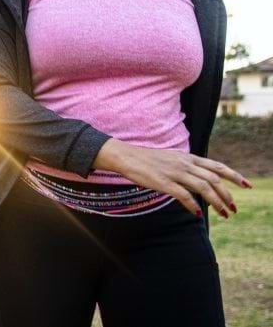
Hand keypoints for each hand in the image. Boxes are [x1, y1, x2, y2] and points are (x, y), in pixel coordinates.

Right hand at [94, 138, 252, 216]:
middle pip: (214, 179)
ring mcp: (174, 172)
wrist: (125, 156)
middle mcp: (184, 163)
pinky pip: (184, 196)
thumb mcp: (171, 159)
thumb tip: (199, 178)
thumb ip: (186, 167)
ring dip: (217, 202)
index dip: (234, 176)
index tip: (247, 185)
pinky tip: (198, 213)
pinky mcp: (163, 182)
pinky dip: (194, 205)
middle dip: (228, 195)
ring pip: (204, 187)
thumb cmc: (146, 160)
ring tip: (224, 214)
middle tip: (234, 209)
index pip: (217, 166)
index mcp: (187, 157)